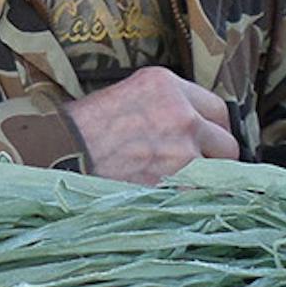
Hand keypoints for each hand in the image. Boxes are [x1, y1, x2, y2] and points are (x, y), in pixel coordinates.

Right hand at [63, 67, 239, 183]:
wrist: (59, 153)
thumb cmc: (83, 127)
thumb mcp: (127, 95)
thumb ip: (165, 104)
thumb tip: (192, 124)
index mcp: (168, 85)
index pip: (218, 109)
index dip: (212, 130)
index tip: (205, 141)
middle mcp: (182, 114)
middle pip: (226, 143)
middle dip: (214, 158)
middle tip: (193, 167)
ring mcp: (182, 151)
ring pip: (217, 174)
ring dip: (201, 182)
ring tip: (173, 185)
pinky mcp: (175, 183)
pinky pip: (200, 197)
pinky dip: (187, 201)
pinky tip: (166, 198)